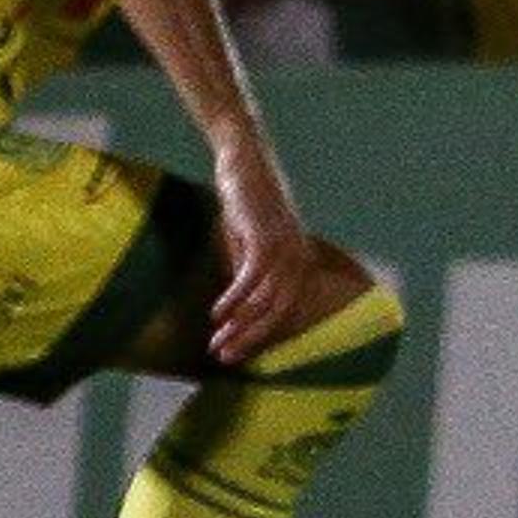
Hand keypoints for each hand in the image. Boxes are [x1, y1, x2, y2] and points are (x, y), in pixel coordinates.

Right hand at [204, 157, 326, 363]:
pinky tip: (217, 314)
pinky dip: (234, 300)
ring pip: (266, 301)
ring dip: (240, 327)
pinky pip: (251, 280)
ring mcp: (285, 248)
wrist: (244, 158)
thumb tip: (236, 307)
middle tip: (224, 359)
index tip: (239, 354)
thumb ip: (246, 270)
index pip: (287, 310)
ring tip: (217, 345)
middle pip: (280, 312)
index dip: (263, 336)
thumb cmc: (244, 199)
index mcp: (299, 260)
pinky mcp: (266, 238)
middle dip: (251, 339)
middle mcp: (298, 257)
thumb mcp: (247, 241)